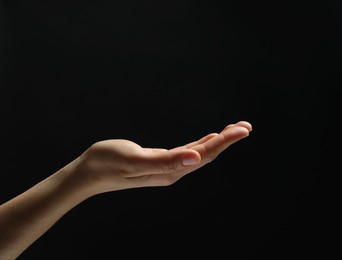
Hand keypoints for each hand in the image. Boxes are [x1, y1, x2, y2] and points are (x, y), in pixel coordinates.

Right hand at [65, 121, 251, 196]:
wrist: (89, 172)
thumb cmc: (107, 163)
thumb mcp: (135, 159)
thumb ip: (167, 161)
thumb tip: (196, 158)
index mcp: (171, 171)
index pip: (205, 154)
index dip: (225, 141)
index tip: (243, 129)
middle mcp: (174, 172)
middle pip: (207, 154)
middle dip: (227, 140)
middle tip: (246, 126)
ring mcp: (168, 168)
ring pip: (200, 153)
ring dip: (218, 141)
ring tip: (234, 130)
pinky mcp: (161, 162)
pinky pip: (188, 153)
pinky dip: (202, 144)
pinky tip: (209, 139)